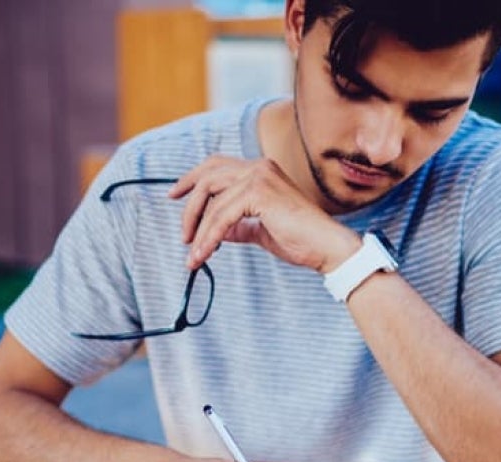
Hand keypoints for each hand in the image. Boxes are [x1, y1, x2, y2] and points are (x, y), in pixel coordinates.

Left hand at [169, 156, 360, 272]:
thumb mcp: (260, 231)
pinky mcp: (259, 193)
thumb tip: (215, 231)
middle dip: (189, 205)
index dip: (192, 178)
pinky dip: (209, 237)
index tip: (173, 195)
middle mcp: (259, 167)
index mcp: (261, 170)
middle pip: (208, 177)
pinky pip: (221, 217)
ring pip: (212, 201)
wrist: (326, 247)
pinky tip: (203, 255)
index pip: (216, 166)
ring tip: (194, 256)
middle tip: (182, 235)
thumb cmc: (300, 240)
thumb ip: (238, 225)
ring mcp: (259, 177)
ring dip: (198, 231)